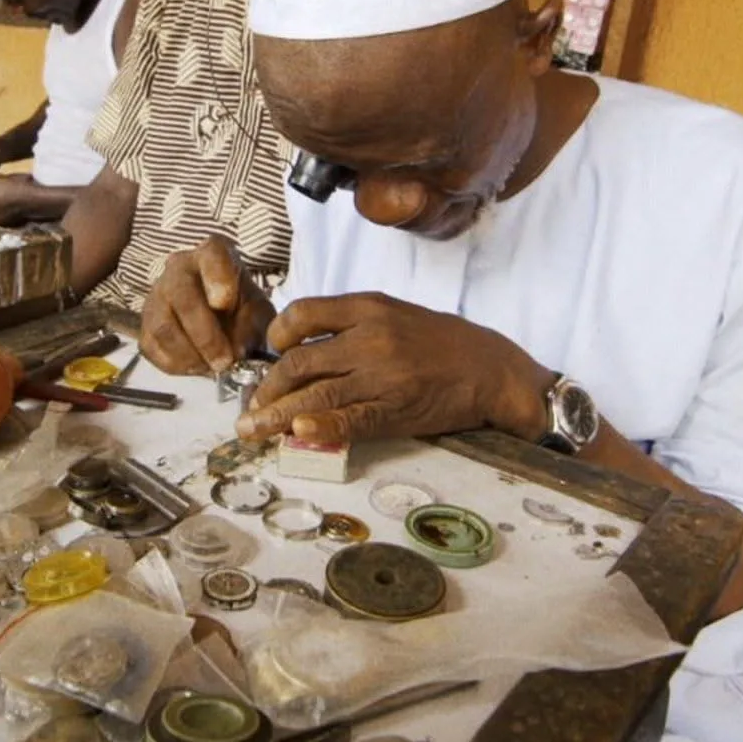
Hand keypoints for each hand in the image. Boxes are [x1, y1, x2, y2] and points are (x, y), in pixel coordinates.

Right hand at [140, 235, 275, 375]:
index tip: (225, 304)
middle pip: (182, 297)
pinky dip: (177, 364)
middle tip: (225, 361)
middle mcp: (178, 268)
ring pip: (163, 327)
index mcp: (213, 254)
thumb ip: (252, 324)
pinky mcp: (144, 324)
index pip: (211, 255)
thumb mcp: (257, 310)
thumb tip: (235, 350)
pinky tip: (197, 366)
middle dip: (205, 336)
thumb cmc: (240, 306)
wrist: (219, 316)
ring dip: (191, 355)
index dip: (217, 279)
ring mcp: (156, 296)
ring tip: (213, 367)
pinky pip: (152, 347)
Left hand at [239, 292, 557, 445]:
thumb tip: (300, 350)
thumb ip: (350, 326)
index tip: (270, 354)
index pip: (303, 314)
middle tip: (251, 408)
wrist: (491, 369)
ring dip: (277, 415)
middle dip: (267, 388)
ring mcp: (383, 375)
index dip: (277, 336)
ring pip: (316, 394)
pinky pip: (350, 420)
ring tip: (253, 430)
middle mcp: (371, 338)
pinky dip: (321, 427)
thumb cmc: (439, 342)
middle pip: (300, 361)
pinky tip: (298, 433)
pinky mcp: (396, 410)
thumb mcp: (394, 314)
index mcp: (368, 308)